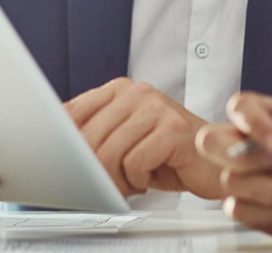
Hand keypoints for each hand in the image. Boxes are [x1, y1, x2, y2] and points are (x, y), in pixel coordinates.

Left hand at [64, 78, 219, 197]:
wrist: (216, 157)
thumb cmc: (168, 152)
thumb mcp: (126, 137)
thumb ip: (96, 133)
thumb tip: (54, 147)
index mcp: (121, 89)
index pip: (72, 112)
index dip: (63, 144)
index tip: (64, 165)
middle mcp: (138, 92)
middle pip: (88, 138)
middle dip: (93, 170)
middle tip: (111, 182)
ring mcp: (156, 108)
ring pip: (108, 152)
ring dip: (117, 179)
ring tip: (133, 180)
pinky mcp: (172, 129)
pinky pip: (134, 163)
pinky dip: (138, 180)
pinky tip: (152, 176)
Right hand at [196, 92, 271, 240]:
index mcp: (267, 117)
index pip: (241, 106)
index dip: (253, 122)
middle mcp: (247, 143)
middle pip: (209, 140)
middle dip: (237, 155)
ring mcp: (245, 175)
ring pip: (228, 180)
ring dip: (268, 189)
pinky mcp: (246, 205)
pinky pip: (236, 209)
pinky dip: (265, 212)